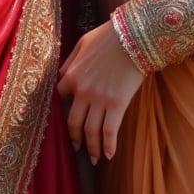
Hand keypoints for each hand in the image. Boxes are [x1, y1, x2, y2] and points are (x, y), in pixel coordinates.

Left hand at [57, 20, 144, 163]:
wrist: (133, 36)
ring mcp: (99, 99)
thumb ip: (70, 61)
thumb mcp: (83, 43)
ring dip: (91, 147)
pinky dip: (108, 146)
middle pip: (73, 122)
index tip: (69, 114)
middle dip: (74, 137)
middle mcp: (82, 91)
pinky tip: (109, 155)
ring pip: (90, 131)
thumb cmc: (109, 36)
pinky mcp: (117, 104)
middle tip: (77, 147)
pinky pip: (109, 131)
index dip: (64, 106)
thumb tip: (62, 75)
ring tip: (93, 158)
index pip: (60, 97)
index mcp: (72, 75)